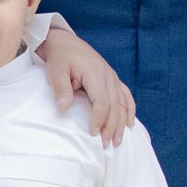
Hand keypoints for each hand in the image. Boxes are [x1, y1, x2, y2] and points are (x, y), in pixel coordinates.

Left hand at [36, 19, 134, 145]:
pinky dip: (129, 110)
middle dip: (112, 127)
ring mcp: (113, 77)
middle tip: (106, 145)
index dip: (99, 119)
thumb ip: (61, 89)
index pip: (102, 101)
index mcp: (96, 74)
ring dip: (121, 123)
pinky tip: (129, 124)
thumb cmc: (60, 57)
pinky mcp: (112, 79)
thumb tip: (63, 108)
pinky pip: (126, 96)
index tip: (92, 133)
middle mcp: (109, 76)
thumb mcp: (56, 71)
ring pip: (123, 103)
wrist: (65, 42)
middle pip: (116, 106)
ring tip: (117, 141)